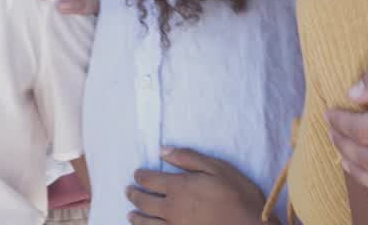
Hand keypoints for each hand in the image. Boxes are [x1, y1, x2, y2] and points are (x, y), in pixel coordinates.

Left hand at [126, 148, 269, 224]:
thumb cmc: (238, 196)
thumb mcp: (217, 168)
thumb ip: (188, 158)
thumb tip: (163, 150)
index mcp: (178, 187)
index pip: (149, 180)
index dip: (141, 176)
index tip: (137, 174)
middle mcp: (171, 208)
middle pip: (144, 202)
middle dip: (134, 195)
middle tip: (129, 191)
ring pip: (147, 223)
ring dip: (136, 217)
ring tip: (131, 214)